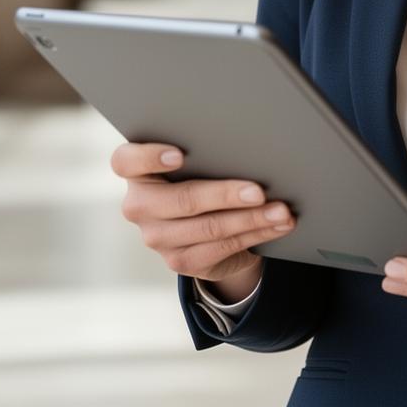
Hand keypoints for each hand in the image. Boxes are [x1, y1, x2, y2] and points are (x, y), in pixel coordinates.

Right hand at [110, 141, 295, 298]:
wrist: (203, 225)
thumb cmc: (201, 176)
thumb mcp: (196, 162)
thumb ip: (204, 152)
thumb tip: (248, 144)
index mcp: (137, 172)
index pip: (125, 161)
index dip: (149, 157)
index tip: (179, 155)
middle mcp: (139, 206)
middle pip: (181, 199)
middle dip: (226, 195)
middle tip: (259, 191)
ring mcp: (156, 237)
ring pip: (209, 228)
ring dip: (252, 219)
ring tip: (281, 210)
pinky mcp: (179, 261)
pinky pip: (223, 247)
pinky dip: (256, 234)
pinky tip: (277, 225)